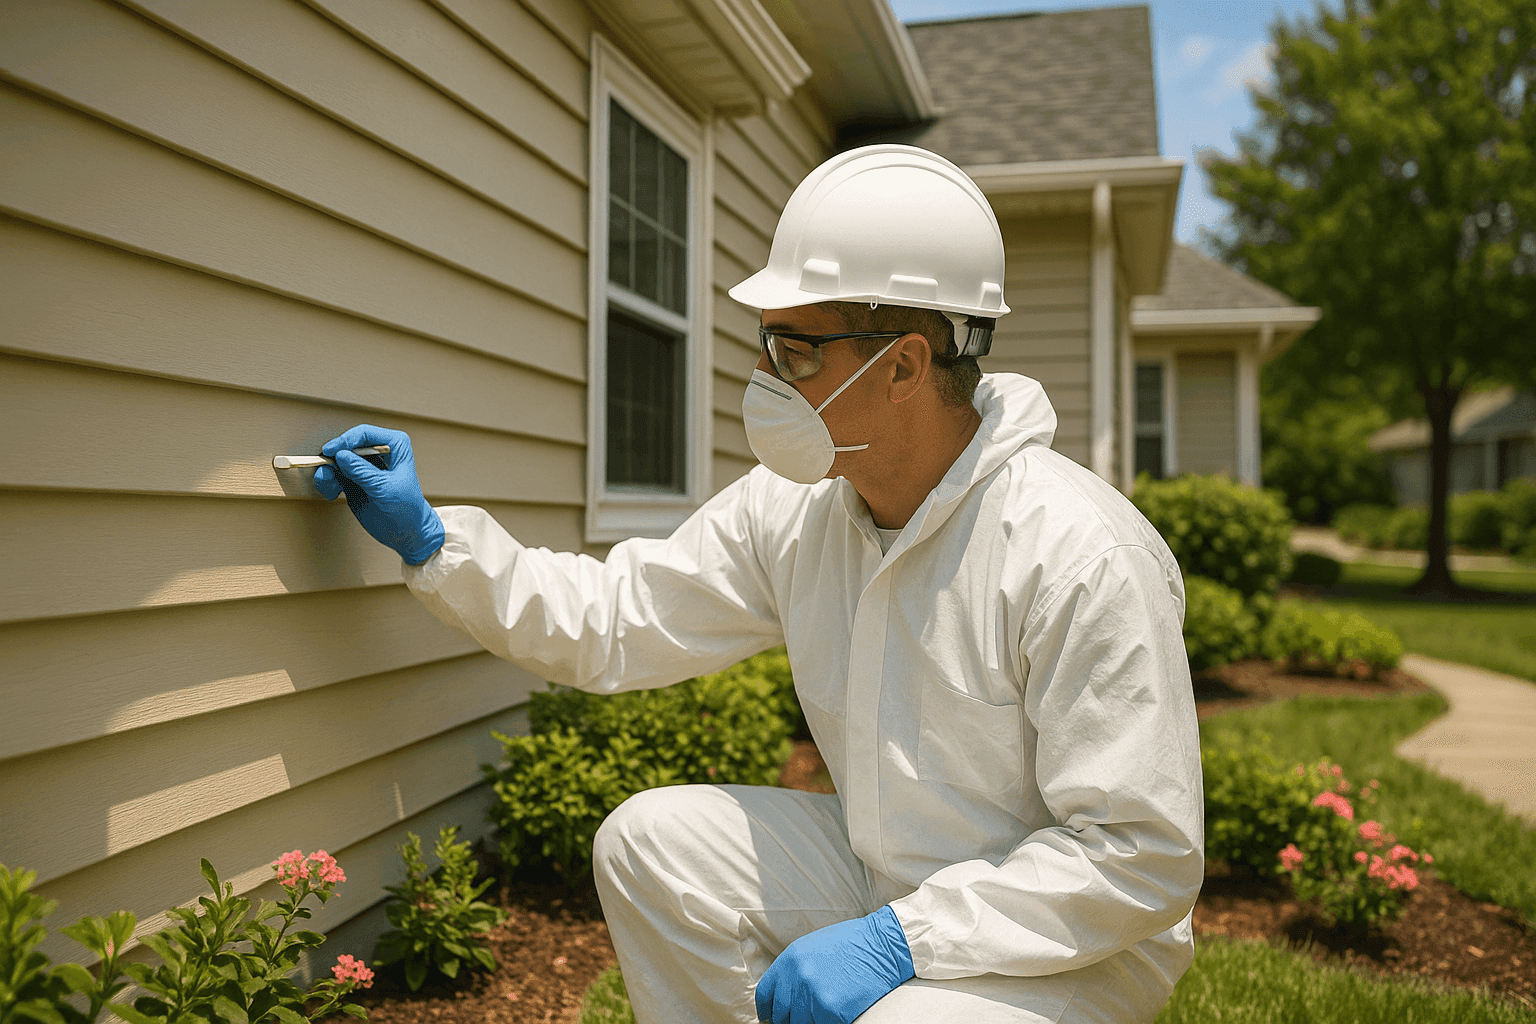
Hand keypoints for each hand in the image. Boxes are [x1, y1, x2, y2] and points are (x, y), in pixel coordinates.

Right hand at [313, 425, 444, 564]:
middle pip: (347, 445)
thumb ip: (363, 472)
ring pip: (337, 461)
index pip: (365, 433)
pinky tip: (331, 493)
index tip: (331, 451)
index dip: (346, 440)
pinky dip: (328, 482)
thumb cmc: (407, 508)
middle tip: (325, 473)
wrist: (407, 533)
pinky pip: (334, 475)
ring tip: (329, 488)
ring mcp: (364, 467)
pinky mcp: (353, 481)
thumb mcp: (385, 489)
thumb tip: (341, 456)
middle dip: (333, 458)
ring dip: (327, 472)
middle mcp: (378, 452)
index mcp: (395, 445)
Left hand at [755, 906, 913, 1023]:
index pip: (766, 994)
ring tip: (823, 1012)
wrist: (883, 944)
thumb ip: (795, 969)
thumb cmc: (851, 944)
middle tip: (800, 1018)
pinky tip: (838, 1013)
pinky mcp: (832, 1011)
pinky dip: (828, 1022)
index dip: (767, 1010)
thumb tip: (782, 994)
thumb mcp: (813, 947)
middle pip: (781, 1014)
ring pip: (801, 1023)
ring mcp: (814, 996)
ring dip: (810, 1021)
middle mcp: (797, 978)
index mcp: (790, 960)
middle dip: (789, 1019)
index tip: (770, 1017)